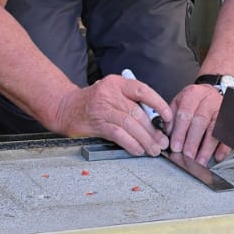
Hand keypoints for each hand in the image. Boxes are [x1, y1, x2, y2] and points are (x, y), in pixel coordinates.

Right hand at [52, 73, 171, 156]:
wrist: (65, 108)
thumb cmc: (94, 103)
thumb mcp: (112, 94)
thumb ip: (131, 103)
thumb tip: (156, 121)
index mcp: (117, 83)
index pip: (143, 90)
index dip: (158, 104)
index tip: (168, 118)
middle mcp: (110, 93)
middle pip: (137, 112)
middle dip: (153, 130)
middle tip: (162, 141)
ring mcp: (102, 108)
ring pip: (129, 124)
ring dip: (144, 139)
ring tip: (153, 149)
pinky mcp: (96, 123)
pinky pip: (118, 134)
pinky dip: (130, 144)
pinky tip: (138, 150)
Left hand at [168, 83, 230, 165]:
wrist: (211, 92)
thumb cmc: (193, 101)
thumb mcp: (178, 103)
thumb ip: (171, 118)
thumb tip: (165, 136)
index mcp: (192, 94)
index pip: (185, 114)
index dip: (180, 132)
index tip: (175, 147)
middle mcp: (208, 100)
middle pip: (200, 122)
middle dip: (193, 141)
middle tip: (187, 156)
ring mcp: (221, 110)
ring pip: (214, 129)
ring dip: (207, 147)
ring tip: (200, 161)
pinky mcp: (230, 119)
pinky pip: (228, 134)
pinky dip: (224, 147)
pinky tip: (218, 157)